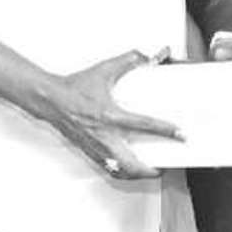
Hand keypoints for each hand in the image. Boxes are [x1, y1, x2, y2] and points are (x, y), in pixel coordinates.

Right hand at [38, 48, 179, 179]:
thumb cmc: (74, 87)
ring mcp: (95, 146)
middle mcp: (103, 135)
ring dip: (135, 175)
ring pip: (118, 171)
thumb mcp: (105, 70)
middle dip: (150, 170)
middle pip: (131, 163)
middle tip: (163, 168)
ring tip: (148, 173)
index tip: (180, 134)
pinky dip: (120, 172)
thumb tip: (147, 56)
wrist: (50, 99)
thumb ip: (129, 61)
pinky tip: (128, 170)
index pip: (145, 125)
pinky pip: (107, 168)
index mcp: (110, 115)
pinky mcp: (88, 150)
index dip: (166, 130)